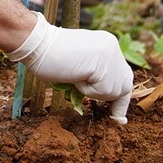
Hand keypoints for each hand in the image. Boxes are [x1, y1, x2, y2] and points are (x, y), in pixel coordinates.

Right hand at [6, 17, 133, 121]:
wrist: (36, 43)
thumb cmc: (49, 56)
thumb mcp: (79, 65)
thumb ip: (94, 74)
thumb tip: (106, 94)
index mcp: (107, 45)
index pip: (124, 75)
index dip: (121, 97)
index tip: (119, 118)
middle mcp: (112, 47)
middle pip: (125, 85)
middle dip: (118, 104)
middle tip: (115, 118)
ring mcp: (110, 53)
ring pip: (114, 91)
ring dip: (94, 92)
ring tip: (76, 77)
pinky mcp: (103, 63)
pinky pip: (103, 90)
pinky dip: (87, 90)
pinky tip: (75, 75)